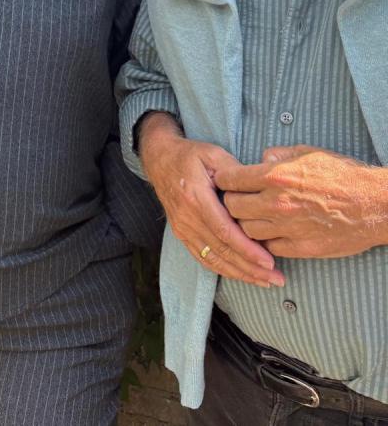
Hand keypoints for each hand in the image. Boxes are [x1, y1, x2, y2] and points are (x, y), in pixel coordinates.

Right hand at [138, 113, 283, 287]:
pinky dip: (223, 269)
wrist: (160, 159)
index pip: (224, 232)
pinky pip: (202, 257)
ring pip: (213, 259)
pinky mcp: (181, 233)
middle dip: (250, 268)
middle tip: (275, 278)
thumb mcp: (213, 154)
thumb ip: (235, 173)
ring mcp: (182, 228)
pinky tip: (241, 275)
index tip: (269, 261)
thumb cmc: (189, 155)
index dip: (247, 250)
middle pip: (221, 250)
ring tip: (264, 281)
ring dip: (240, 273)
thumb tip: (256, 189)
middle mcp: (187, 217)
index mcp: (196, 198)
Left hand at [216, 144, 387, 257]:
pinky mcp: (301, 247)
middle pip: (232, 208)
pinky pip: (270, 247)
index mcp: (275, 176)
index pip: (231, 180)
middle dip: (230, 203)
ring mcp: (288, 228)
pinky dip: (267, 241)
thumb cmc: (342, 174)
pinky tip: (273, 232)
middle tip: (236, 200)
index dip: (223, 180)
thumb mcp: (308, 152)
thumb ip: (279, 155)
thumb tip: (262, 158)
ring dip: (246, 224)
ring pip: (247, 230)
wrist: (374, 204)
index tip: (224, 181)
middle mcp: (277, 203)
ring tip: (253, 217)